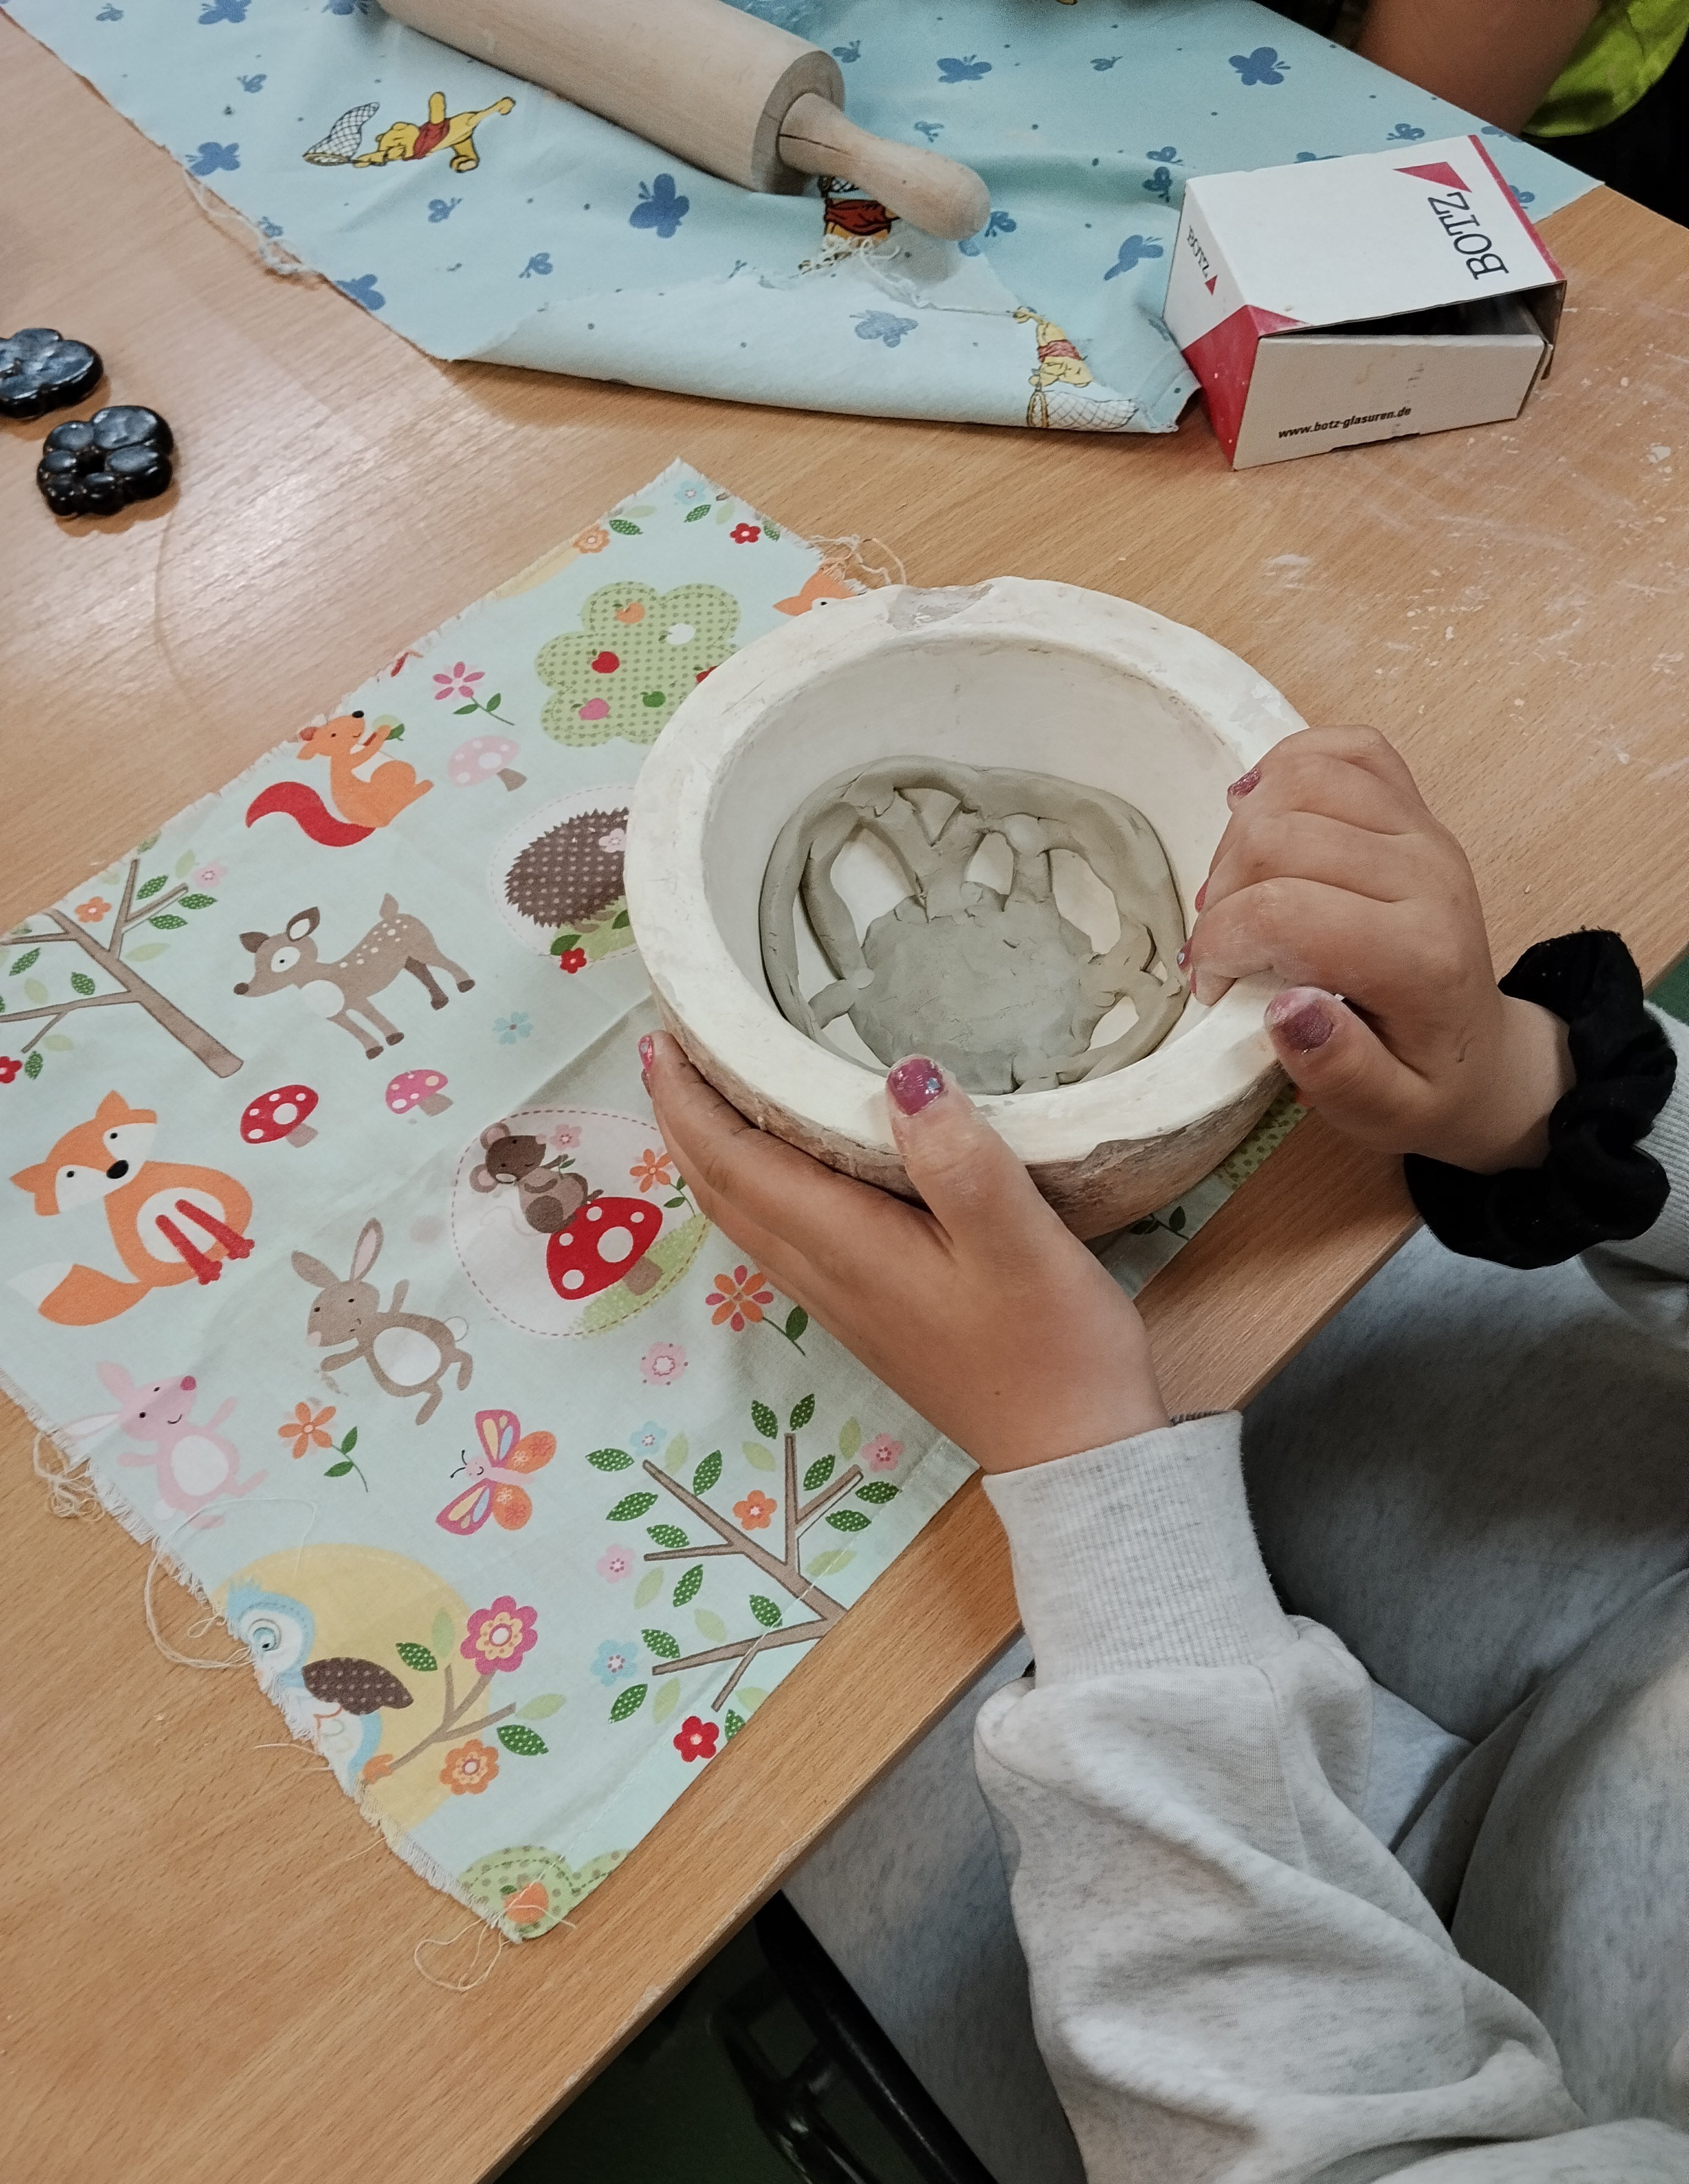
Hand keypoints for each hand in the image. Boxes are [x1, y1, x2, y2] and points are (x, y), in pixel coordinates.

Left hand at [645, 1037, 1167, 1472]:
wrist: (1068, 1454)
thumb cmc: (1054, 1347)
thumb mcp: (1020, 1243)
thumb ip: (960, 1160)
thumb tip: (904, 1075)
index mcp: (847, 1245)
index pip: (736, 1164)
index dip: (691, 1101)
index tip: (666, 1036)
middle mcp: (826, 1275)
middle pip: (722, 1192)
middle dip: (684, 1120)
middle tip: (668, 1049)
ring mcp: (843, 1301)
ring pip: (746, 1218)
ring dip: (712, 1157)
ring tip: (706, 1096)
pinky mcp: (868, 1314)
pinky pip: (781, 1237)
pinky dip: (754, 1189)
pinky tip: (781, 1168)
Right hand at [1186, 726, 1571, 1171]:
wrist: (1481, 1055)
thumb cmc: (1423, 1083)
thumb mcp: (1385, 1114)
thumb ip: (1339, 1073)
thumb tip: (1284, 1009)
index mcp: (1419, 956)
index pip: (1284, 910)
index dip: (1221, 944)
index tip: (1212, 987)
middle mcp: (1427, 876)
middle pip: (1279, 836)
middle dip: (1221, 894)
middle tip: (1218, 948)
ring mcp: (1423, 832)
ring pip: (1302, 780)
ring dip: (1241, 833)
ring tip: (1235, 892)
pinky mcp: (1413, 809)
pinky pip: (1345, 749)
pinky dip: (1287, 767)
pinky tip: (1259, 813)